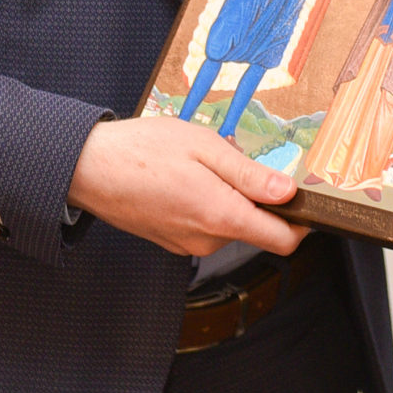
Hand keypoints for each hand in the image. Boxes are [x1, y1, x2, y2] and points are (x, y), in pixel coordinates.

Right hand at [66, 116, 308, 258]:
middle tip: (234, 159)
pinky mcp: (171, 241)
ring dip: (227, 197)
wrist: (87, 168)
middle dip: (256, 197)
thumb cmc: (142, 151)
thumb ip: (250, 175)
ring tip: (200, 164)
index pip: (282, 240)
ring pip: (229, 224)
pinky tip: (184, 178)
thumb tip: (288, 192)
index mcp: (221, 217)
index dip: (301, 222)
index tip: (305, 199)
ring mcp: (187, 244)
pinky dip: (205, 203)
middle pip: (256, 227)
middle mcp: (207, 240)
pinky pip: (204, 225)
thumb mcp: (205, 148)